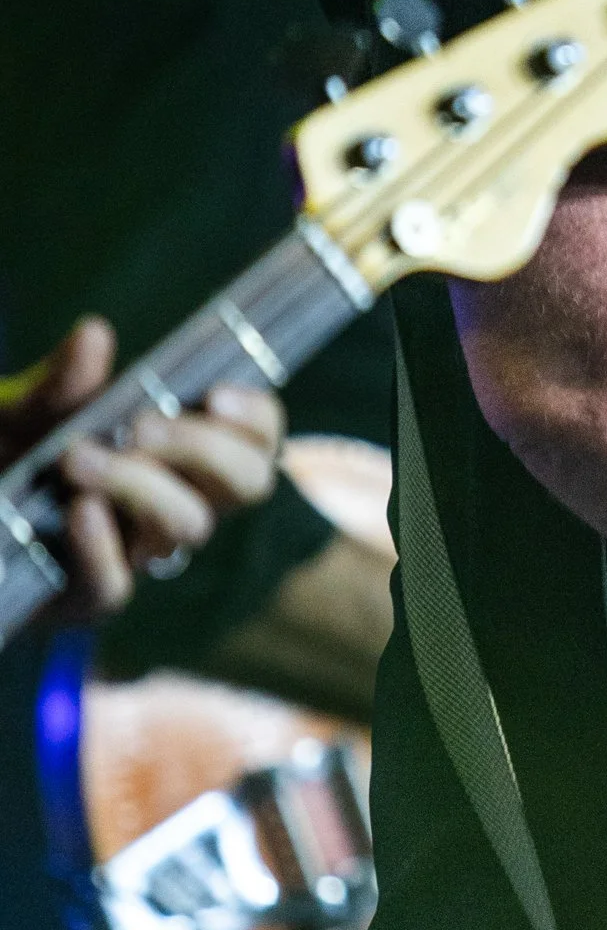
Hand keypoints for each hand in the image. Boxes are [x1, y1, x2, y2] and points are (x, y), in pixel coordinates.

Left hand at [0, 315, 284, 620]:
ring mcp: (138, 550)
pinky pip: (115, 586)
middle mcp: (176, 500)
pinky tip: (77, 512)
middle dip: (206, 449)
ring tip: (76, 457)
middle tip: (140, 426)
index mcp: (181, 452)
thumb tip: (94, 335)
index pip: (259, 439)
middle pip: (248, 483)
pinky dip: (100, 547)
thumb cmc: (8, 451)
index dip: (256, 419)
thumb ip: (62, 381)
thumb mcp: (24, 408)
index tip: (215, 394)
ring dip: (143, 485)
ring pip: (188, 527)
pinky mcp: (87, 594)